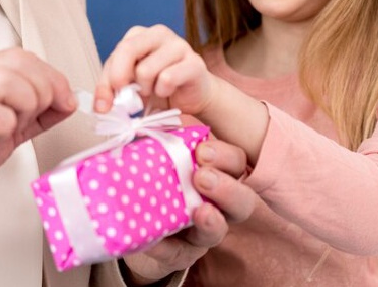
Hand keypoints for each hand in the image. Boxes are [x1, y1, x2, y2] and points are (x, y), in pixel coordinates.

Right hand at [0, 48, 75, 246]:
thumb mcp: (7, 126)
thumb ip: (36, 111)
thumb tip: (68, 100)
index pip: (21, 56)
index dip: (51, 76)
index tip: (65, 100)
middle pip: (18, 60)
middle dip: (45, 88)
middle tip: (42, 115)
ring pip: (7, 79)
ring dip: (28, 104)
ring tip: (17, 126)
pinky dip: (9, 125)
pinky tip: (1, 137)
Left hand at [95, 25, 218, 117]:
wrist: (192, 96)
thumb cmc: (158, 87)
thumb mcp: (130, 86)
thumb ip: (112, 89)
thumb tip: (100, 107)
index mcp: (139, 35)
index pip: (115, 54)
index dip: (105, 83)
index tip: (103, 107)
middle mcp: (158, 33)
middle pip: (127, 49)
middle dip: (121, 79)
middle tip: (127, 96)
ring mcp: (179, 45)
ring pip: (146, 70)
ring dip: (146, 89)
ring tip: (154, 90)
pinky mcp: (194, 63)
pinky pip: (167, 79)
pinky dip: (163, 92)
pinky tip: (168, 91)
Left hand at [120, 138, 256, 282]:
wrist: (135, 219)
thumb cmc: (156, 177)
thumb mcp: (159, 156)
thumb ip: (160, 141)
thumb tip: (144, 123)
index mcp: (217, 174)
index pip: (236, 163)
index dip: (225, 156)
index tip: (202, 149)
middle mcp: (218, 205)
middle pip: (243, 201)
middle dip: (227, 188)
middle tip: (202, 177)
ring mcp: (202, 233)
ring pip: (219, 231)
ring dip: (211, 221)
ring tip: (200, 212)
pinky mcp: (181, 255)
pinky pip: (178, 253)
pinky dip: (165, 247)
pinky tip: (154, 240)